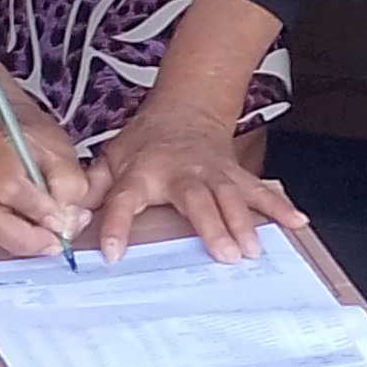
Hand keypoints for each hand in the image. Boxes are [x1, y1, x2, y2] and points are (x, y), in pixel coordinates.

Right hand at [0, 102, 93, 261]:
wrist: (6, 133)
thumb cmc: (34, 140)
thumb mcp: (61, 150)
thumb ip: (68, 183)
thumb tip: (67, 222)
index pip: (10, 187)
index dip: (39, 209)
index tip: (65, 220)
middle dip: (30, 240)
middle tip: (59, 242)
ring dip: (28, 246)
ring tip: (56, 241)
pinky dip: (24, 244)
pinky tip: (44, 238)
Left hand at [85, 107, 311, 265]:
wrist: (185, 110)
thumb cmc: (144, 144)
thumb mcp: (110, 158)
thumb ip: (92, 187)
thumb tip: (67, 214)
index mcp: (141, 173)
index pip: (123, 200)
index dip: (116, 227)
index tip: (112, 255)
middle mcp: (180, 173)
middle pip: (196, 200)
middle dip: (211, 226)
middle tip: (224, 255)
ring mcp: (212, 174)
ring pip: (231, 197)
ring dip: (245, 223)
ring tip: (254, 251)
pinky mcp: (235, 175)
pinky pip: (259, 191)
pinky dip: (280, 206)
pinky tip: (298, 223)